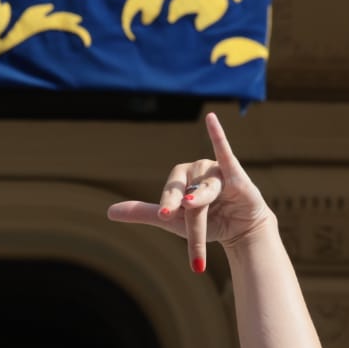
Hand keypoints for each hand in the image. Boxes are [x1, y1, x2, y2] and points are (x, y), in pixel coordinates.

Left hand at [107, 112, 276, 272]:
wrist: (239, 229)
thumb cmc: (208, 220)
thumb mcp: (172, 219)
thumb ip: (142, 213)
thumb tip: (109, 212)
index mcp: (180, 178)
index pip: (171, 193)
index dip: (168, 204)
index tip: (164, 215)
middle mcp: (196, 170)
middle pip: (190, 196)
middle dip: (189, 218)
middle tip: (180, 224)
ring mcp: (215, 170)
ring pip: (207, 191)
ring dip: (204, 204)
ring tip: (196, 209)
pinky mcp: (234, 173)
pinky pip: (225, 152)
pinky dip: (217, 136)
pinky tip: (210, 118)